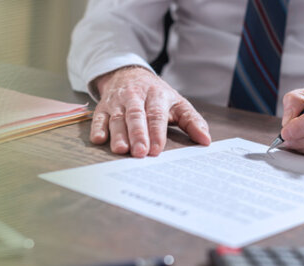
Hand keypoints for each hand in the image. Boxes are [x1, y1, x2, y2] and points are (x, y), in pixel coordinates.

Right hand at [91, 66, 210, 156]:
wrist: (128, 74)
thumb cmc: (156, 95)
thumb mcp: (177, 103)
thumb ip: (192, 121)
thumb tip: (206, 140)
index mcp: (156, 95)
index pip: (156, 114)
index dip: (157, 132)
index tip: (158, 149)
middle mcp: (135, 97)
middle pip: (136, 116)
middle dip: (138, 134)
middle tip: (140, 152)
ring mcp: (117, 101)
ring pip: (117, 118)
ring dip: (118, 134)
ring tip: (121, 150)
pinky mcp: (103, 107)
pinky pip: (98, 117)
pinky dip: (97, 127)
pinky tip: (98, 139)